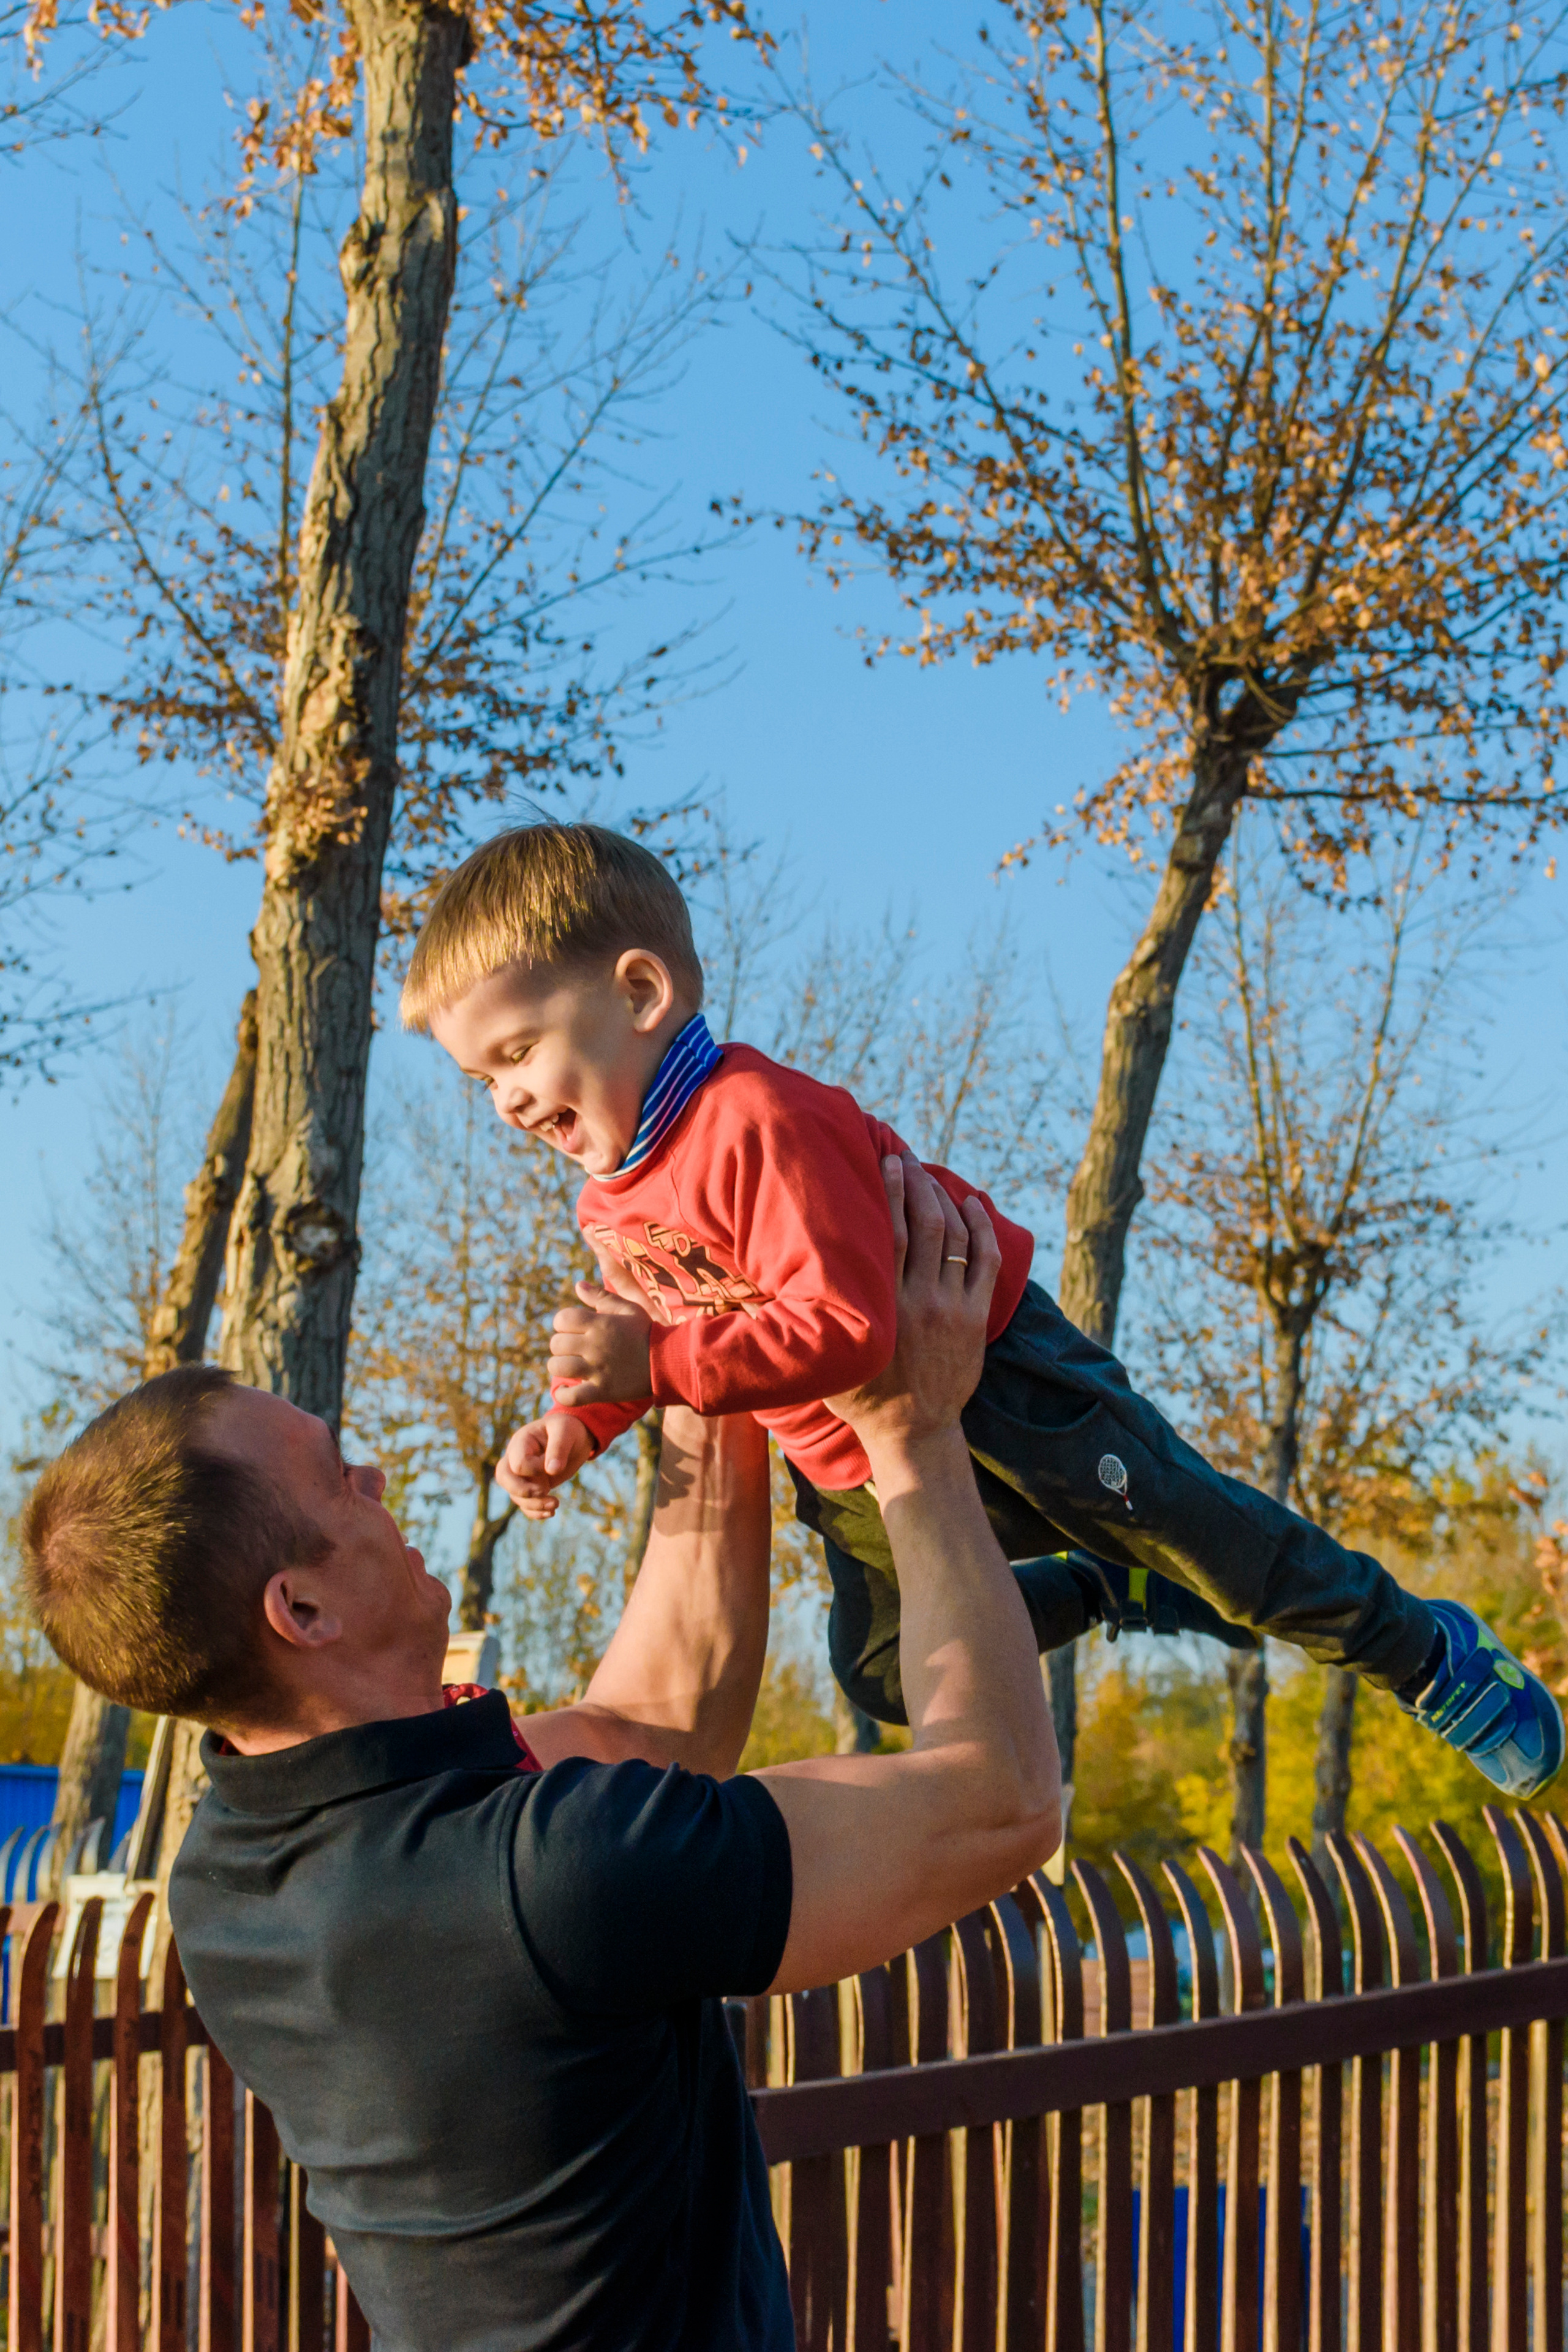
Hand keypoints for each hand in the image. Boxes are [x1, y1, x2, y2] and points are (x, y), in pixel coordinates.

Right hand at [497, 1411, 595, 1519]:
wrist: (574, 1436)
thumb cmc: (567, 1429)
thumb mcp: (565, 1431)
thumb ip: (558, 1448)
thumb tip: (552, 1471)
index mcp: (521, 1441)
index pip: (518, 1463)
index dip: (535, 1471)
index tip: (554, 1468)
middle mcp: (515, 1457)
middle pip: (503, 1478)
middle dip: (522, 1491)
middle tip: (545, 1491)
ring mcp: (521, 1473)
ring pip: (514, 1495)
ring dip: (534, 1504)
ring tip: (556, 1504)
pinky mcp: (531, 1485)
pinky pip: (524, 1503)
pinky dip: (535, 1512)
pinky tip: (551, 1512)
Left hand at [548, 1278, 653, 1405]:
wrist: (669, 1361)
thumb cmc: (647, 1332)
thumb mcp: (628, 1308)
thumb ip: (601, 1296)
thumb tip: (578, 1284)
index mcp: (600, 1324)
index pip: (562, 1319)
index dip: (562, 1323)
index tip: (571, 1329)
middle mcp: (595, 1346)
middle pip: (557, 1344)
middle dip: (560, 1345)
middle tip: (572, 1349)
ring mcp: (597, 1370)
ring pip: (559, 1367)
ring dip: (559, 1366)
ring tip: (569, 1366)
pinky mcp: (602, 1391)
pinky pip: (572, 1396)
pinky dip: (564, 1395)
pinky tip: (569, 1388)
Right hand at [825, 1154, 998, 1448]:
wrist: (912, 1433)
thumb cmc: (860, 1397)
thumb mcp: (825, 1358)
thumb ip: (804, 1323)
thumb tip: (750, 1294)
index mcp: (881, 1306)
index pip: (889, 1233)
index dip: (889, 1192)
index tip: (884, 1161)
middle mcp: (919, 1301)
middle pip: (924, 1224)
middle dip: (915, 1183)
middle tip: (903, 1156)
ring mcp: (952, 1308)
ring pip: (954, 1236)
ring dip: (943, 1197)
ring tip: (928, 1172)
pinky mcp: (976, 1317)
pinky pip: (986, 1260)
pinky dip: (982, 1226)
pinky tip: (972, 1202)